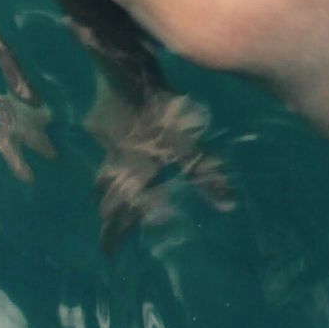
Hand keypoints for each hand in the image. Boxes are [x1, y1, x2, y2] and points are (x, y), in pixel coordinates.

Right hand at [85, 72, 234, 251]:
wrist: (125, 73)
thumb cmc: (159, 113)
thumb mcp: (186, 146)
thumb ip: (204, 174)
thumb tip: (226, 206)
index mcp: (129, 172)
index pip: (120, 210)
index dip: (113, 233)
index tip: (107, 254)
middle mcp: (111, 158)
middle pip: (105, 191)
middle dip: (106, 208)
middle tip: (106, 223)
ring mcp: (104, 136)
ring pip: (102, 167)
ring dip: (105, 182)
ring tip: (105, 192)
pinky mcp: (103, 117)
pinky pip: (104, 143)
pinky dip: (110, 152)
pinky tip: (116, 145)